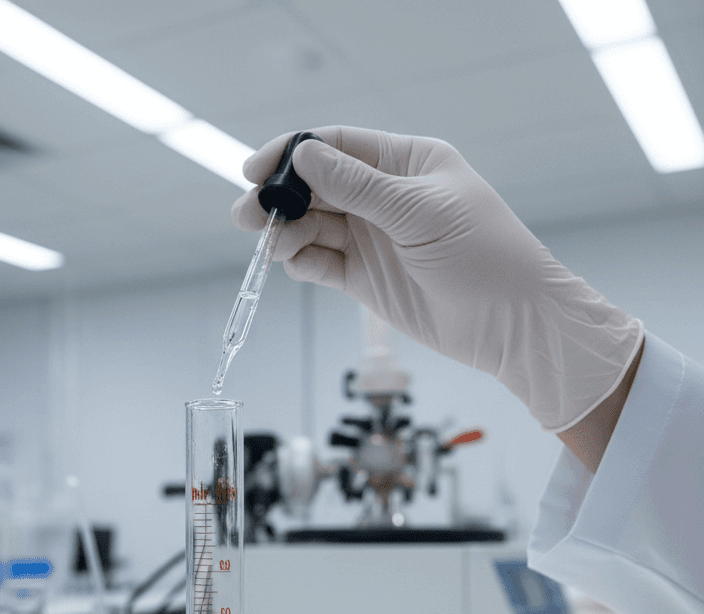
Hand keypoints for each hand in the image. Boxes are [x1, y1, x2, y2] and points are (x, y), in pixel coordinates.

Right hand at [231, 127, 641, 432]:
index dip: (294, 154)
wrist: (510, 324)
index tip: (256, 170)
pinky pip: (321, 262)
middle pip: (318, 187)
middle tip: (246, 214)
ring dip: (286, 233)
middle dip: (280, 198)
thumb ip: (357, 187)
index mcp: (406, 163)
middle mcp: (385, 197)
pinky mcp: (365, 279)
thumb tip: (304, 157)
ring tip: (271, 247)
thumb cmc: (484, 256)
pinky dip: (301, 262)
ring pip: (314, 227)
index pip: (338, 146)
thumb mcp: (418, 212)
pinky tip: (293, 264)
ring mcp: (373, 239)